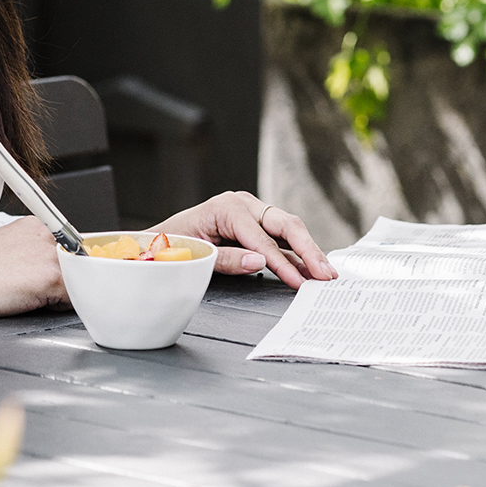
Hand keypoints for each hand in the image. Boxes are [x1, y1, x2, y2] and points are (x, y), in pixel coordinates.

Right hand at [0, 215, 68, 316]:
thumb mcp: (4, 251)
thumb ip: (28, 255)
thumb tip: (39, 271)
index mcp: (34, 226)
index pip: (62, 251)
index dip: (54, 269)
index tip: (41, 279)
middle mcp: (45, 235)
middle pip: (71, 265)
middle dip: (60, 281)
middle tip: (33, 290)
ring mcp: (49, 255)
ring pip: (74, 281)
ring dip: (59, 294)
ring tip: (29, 296)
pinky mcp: (50, 277)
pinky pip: (71, 298)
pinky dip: (57, 307)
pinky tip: (31, 302)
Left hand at [153, 192, 336, 287]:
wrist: (159, 239)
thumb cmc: (173, 243)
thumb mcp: (195, 253)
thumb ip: (226, 259)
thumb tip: (258, 263)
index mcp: (227, 207)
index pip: (262, 239)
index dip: (282, 263)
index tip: (299, 282)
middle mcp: (243, 204)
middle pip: (285, 224)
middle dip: (308, 250)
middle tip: (326, 274)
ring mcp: (252, 212)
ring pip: (288, 229)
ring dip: (309, 251)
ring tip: (326, 272)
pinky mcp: (255, 224)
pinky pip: (280, 238)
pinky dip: (297, 252)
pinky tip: (311, 267)